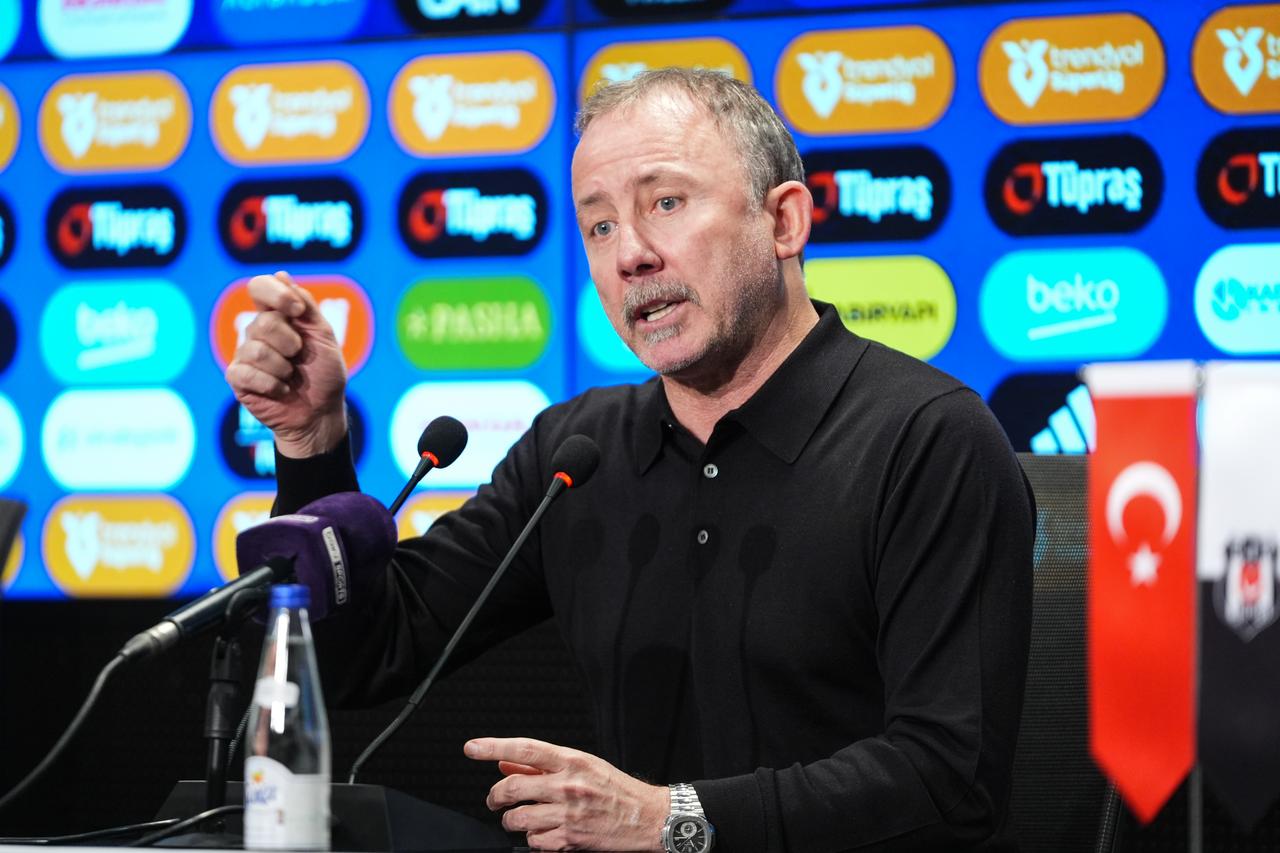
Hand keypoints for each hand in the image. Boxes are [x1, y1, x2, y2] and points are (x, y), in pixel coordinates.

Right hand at [224, 270, 347, 457]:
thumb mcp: (323, 336)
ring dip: (283, 368)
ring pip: (256, 349)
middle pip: (263, 322)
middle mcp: (257, 332)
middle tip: (299, 357)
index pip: (259, 287)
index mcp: (278, 316)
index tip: (297, 311)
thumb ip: (306, 306)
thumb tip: (281, 275)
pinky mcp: (238, 378)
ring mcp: (245, 354)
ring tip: (291, 376)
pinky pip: (247, 373)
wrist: (321, 412)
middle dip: (290, 342)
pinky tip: (282, 390)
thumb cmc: (324, 374)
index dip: (276, 294)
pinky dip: (273, 385)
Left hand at [465, 737, 667, 850]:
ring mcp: (567, 815)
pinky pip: (534, 841)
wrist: (646, 818)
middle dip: (494, 796)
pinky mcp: (569, 840)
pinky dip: (533, 838)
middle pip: (512, 788)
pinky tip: (543, 832)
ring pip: (517, 819)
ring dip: (510, 820)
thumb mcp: (582, 766)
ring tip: (517, 818)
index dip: (493, 746)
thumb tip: (505, 762)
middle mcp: (567, 786)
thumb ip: (541, 765)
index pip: (525, 749)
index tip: (472, 748)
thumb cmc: (615, 789)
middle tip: (494, 799)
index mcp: (571, 761)